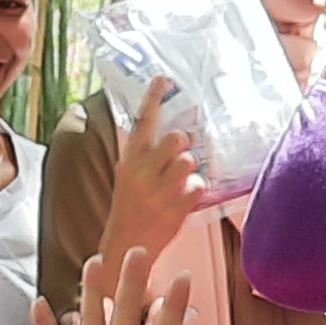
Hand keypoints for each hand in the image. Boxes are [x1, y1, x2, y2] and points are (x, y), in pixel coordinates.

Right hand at [103, 76, 208, 270]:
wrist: (127, 245)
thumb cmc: (132, 207)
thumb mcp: (128, 177)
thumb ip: (144, 156)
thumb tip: (170, 132)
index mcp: (129, 161)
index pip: (142, 122)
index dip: (153, 98)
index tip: (163, 78)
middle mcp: (141, 172)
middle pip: (175, 138)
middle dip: (183, 144)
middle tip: (180, 155)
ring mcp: (158, 191)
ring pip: (188, 161)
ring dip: (191, 169)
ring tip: (181, 180)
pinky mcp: (175, 209)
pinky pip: (198, 186)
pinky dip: (196, 190)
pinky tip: (186, 198)